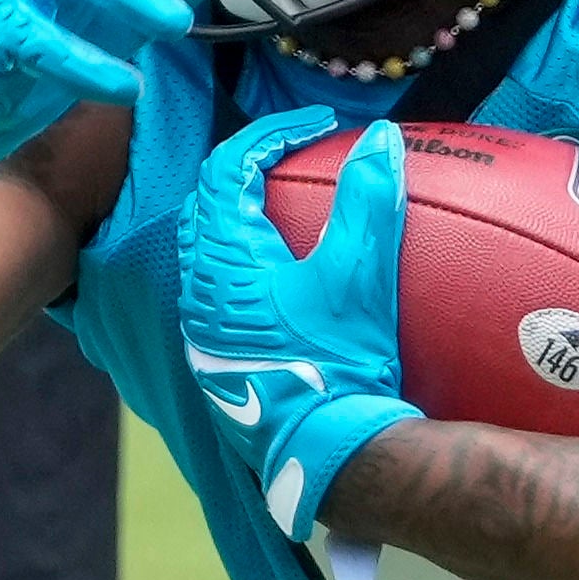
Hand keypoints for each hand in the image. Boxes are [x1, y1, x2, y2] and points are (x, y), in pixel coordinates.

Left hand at [175, 109, 418, 552]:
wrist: (322, 450)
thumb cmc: (340, 363)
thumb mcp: (360, 276)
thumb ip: (366, 201)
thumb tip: (378, 138)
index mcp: (226, 259)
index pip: (227, 168)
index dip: (269, 135)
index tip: (315, 129)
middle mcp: (200, 288)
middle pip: (206, 203)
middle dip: (244, 170)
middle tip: (292, 158)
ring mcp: (201, 325)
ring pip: (204, 247)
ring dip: (238, 216)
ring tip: (284, 208)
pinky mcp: (212, 354)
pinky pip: (212, 285)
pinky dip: (238, 259)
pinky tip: (277, 273)